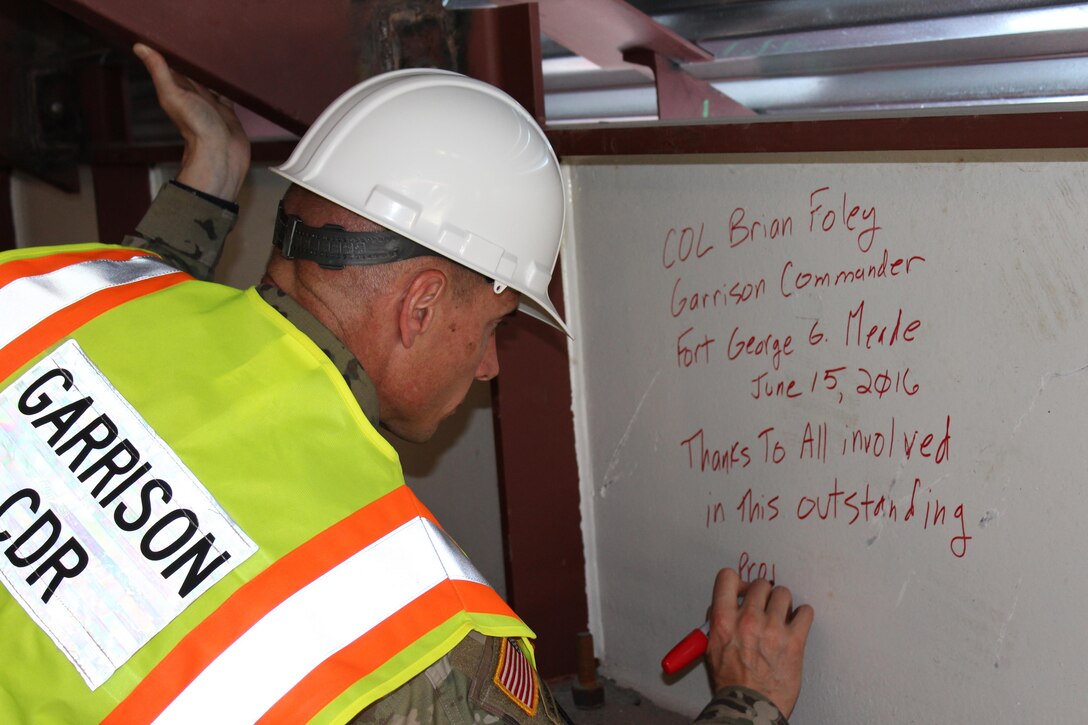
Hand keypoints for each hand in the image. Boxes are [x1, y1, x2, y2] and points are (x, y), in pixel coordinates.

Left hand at [133, 43, 250, 200]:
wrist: (222, 155)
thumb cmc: (197, 129)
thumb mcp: (174, 96)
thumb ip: (160, 72)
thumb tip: (140, 47)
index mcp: (178, 90)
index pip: (172, 64)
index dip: (170, 49)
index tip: (170, 34)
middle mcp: (194, 96)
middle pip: (192, 71)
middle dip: (192, 57)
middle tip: (194, 37)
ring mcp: (211, 104)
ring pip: (210, 80)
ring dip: (211, 70)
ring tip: (213, 51)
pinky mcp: (227, 111)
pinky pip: (227, 93)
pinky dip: (228, 84)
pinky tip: (230, 76)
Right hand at [704, 568, 813, 717]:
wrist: (751, 706)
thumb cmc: (732, 682)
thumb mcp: (712, 648)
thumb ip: (719, 622)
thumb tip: (729, 606)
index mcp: (724, 621)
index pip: (728, 578)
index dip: (738, 582)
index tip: (744, 591)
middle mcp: (748, 620)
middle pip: (761, 584)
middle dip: (763, 594)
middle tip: (765, 606)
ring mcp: (772, 629)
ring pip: (784, 594)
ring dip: (782, 603)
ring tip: (781, 617)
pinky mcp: (794, 640)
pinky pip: (805, 612)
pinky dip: (802, 616)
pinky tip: (796, 625)